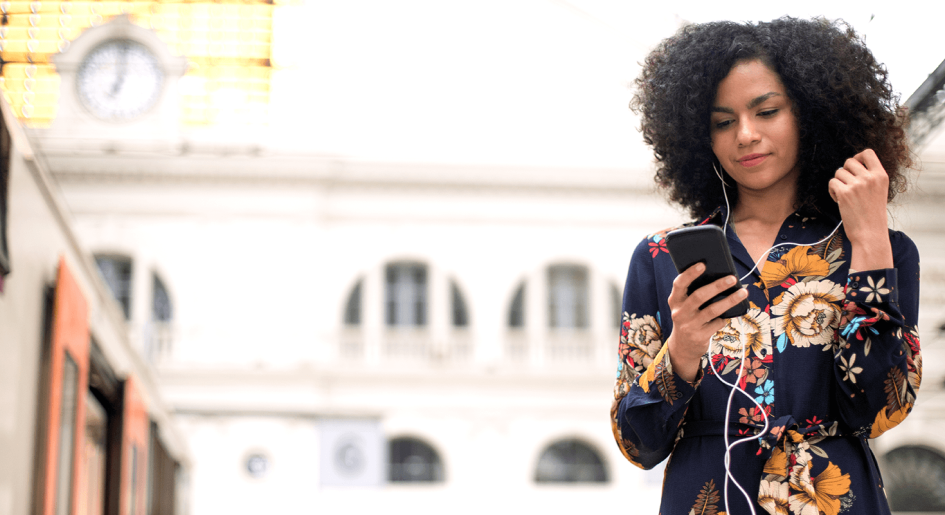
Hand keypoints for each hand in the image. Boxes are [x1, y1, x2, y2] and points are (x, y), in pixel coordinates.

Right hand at [665, 263, 747, 381]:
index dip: (690, 273)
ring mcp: (689, 325)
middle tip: (732, 278)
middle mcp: (680, 312)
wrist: (683, 346)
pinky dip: (725, 317)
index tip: (703, 264)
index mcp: (674, 300)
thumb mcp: (684, 306)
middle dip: (717, 286)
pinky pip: (717, 323)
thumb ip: (693, 293)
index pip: (679, 284)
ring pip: (712, 310)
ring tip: (743, 292)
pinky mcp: (700, 336)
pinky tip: (729, 314)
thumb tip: (718, 277)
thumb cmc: (688, 318)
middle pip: (699, 296)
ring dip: (730, 300)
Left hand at [828, 149, 892, 269]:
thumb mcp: (879, 190)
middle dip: (845, 172)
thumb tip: (851, 164)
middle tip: (848, 186)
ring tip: (845, 196)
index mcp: (881, 175)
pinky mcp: (844, 193)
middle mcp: (870, 178)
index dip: (858, 157)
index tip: (854, 167)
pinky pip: (832, 182)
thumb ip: (869, 177)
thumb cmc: (873, 214)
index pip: (868, 153)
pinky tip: (839, 200)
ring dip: (838, 183)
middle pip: (849, 161)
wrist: (870, 233)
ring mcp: (857, 185)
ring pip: (838, 172)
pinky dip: (832, 191)